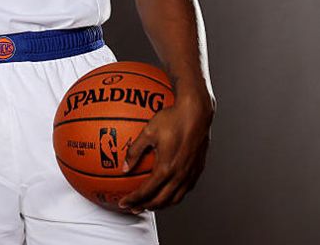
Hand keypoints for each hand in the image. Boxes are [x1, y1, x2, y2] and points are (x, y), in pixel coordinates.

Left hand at [118, 95, 213, 212]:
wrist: (196, 113)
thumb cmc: (172, 119)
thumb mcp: (148, 132)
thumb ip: (134, 151)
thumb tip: (124, 167)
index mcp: (166, 168)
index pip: (146, 192)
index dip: (133, 199)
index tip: (122, 202)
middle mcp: (180, 175)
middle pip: (160, 201)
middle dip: (144, 206)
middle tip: (132, 207)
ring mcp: (190, 174)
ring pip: (174, 199)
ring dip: (160, 205)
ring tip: (148, 204)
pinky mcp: (197, 170)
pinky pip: (184, 190)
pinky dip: (172, 196)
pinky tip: (166, 191)